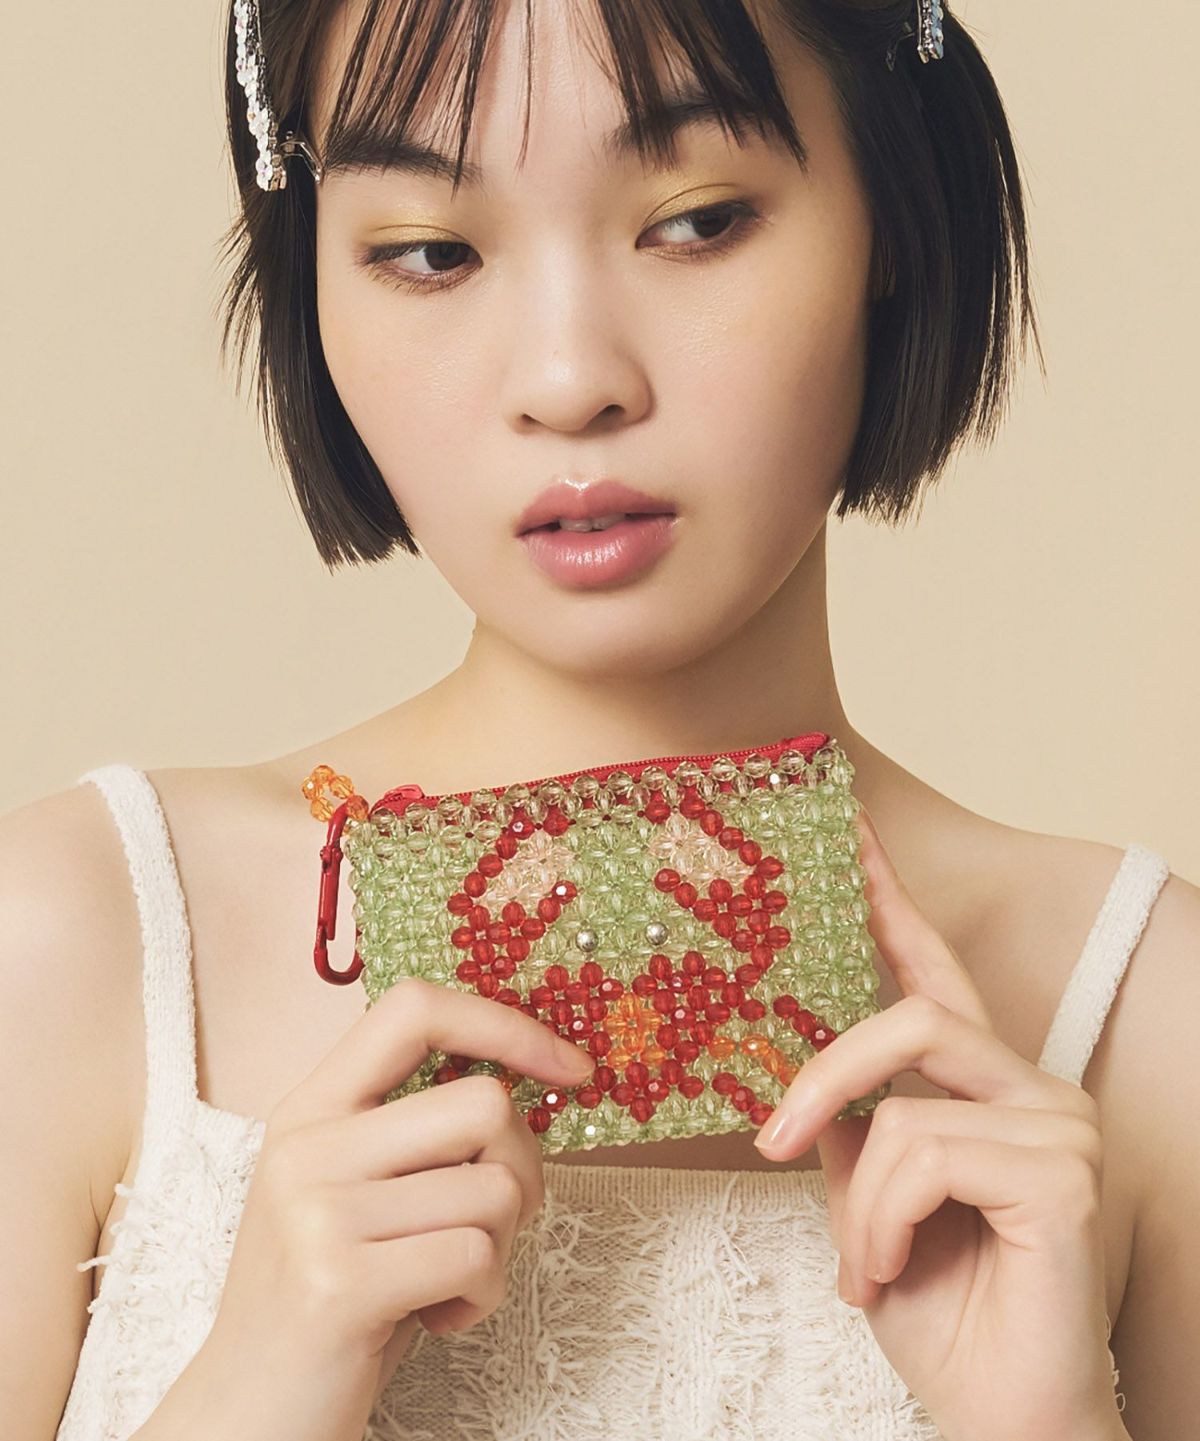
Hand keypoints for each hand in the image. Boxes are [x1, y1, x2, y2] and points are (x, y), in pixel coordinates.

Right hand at [200, 979, 594, 1440]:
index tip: (570, 1067)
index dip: (506, 1025)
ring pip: (494, 1188)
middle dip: (526, 1169)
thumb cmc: (331, 1294)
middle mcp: (307, 1146)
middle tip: (496, 1222)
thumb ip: (416, 1129)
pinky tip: (436, 1317)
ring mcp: (317, 1212)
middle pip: (484, 1104)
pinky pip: (477, 1257)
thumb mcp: (354, 1188)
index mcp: (311, 1106)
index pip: (415, 1009)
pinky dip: (483, 1296)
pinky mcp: (339, 1284)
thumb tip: (535, 1077)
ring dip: (500, 1248)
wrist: (247, 1413)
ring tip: (445, 1279)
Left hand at [752, 806, 1125, 1440]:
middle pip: (911, 1014)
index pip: (933, 967)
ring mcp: (1059, 1124)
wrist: (1002, 1420)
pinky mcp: (1065, 1173)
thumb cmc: (942, 1310)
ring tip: (864, 1262)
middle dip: (822, 1074)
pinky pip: (924, 1154)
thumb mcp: (866, 1204)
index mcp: (984, 1083)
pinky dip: (882, 1222)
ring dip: (860, 1197)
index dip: (887, 894)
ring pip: (905, 1102)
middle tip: (769, 1140)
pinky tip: (892, 1272)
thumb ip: (847, 1128)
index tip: (843, 827)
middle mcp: (1033, 1085)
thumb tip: (800, 1082)